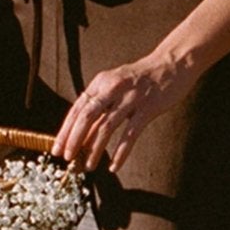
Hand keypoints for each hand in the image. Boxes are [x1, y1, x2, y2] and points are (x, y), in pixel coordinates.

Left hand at [50, 54, 193, 173]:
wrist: (172, 63)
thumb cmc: (141, 78)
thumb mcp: (116, 84)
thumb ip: (100, 105)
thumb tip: (82, 134)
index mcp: (101, 82)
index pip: (78, 109)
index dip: (66, 130)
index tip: (57, 149)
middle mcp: (113, 88)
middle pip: (87, 117)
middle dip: (74, 140)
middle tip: (68, 158)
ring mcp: (131, 98)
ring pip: (106, 127)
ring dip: (95, 150)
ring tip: (89, 166)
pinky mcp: (148, 108)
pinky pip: (130, 135)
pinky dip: (120, 153)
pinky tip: (114, 166)